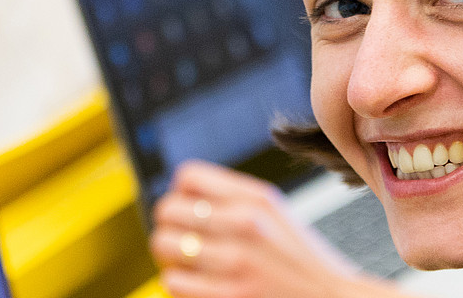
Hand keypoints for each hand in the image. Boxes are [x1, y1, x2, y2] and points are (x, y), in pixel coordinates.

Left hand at [149, 161, 414, 297]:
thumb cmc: (299, 262)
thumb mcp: (274, 215)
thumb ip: (231, 199)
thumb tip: (178, 195)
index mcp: (256, 199)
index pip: (187, 176)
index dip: (180, 194)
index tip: (189, 211)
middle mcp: (245, 224)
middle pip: (167, 209)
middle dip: (170, 227)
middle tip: (184, 241)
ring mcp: (236, 262)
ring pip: (163, 245)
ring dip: (171, 258)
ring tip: (190, 265)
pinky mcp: (227, 296)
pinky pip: (173, 281)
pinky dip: (180, 285)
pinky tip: (199, 285)